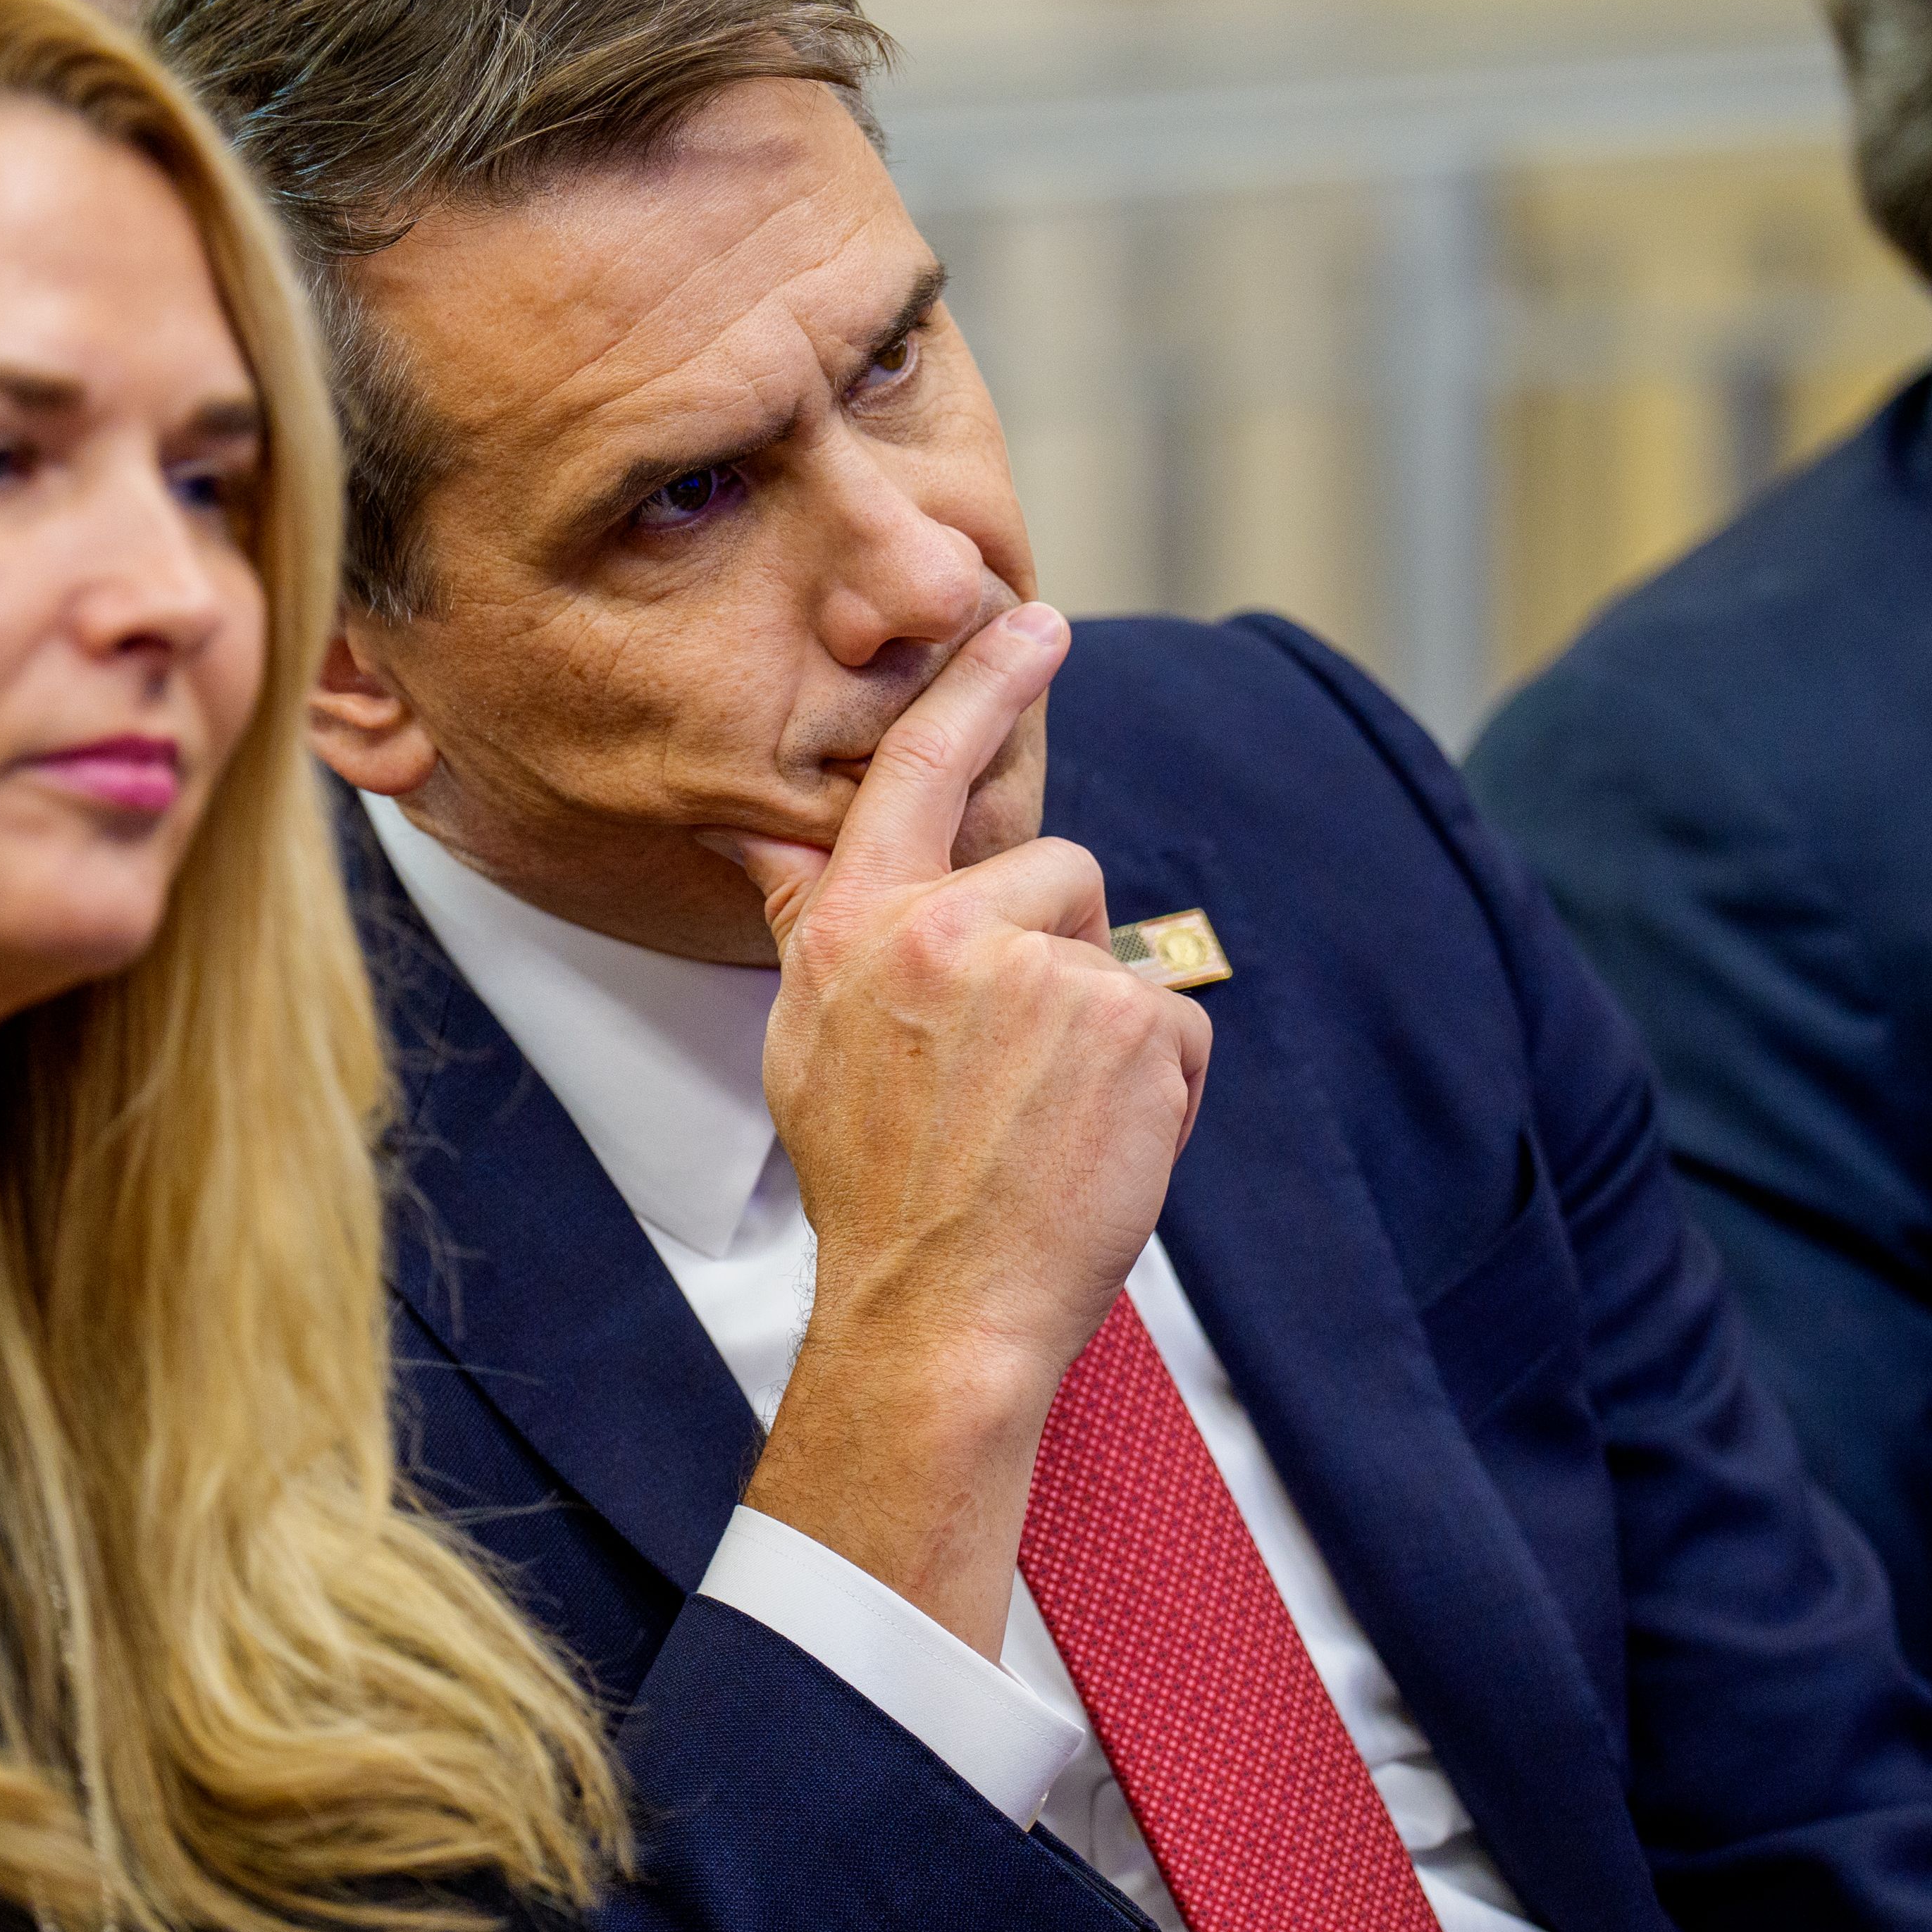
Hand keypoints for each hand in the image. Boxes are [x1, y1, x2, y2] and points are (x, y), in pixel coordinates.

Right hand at [709, 603, 1210, 1654]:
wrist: (937, 1307)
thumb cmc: (873, 1183)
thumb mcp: (809, 1038)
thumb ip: (806, 923)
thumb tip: (757, 836)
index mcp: (858, 925)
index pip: (920, 768)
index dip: (981, 684)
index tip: (1034, 624)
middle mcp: (942, 930)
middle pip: (1056, 871)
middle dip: (1060, 956)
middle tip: (1015, 1072)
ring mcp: (1040, 974)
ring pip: (1119, 955)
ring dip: (1110, 1032)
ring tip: (1050, 1119)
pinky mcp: (1126, 1023)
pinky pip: (1175, 1023)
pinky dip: (1162, 1089)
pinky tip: (1100, 1145)